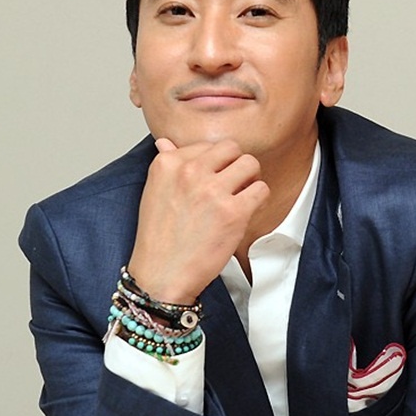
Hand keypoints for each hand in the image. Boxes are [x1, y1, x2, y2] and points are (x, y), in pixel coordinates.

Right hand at [128, 138, 269, 301]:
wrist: (162, 274)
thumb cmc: (159, 239)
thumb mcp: (154, 192)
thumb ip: (166, 163)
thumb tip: (166, 141)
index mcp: (168, 163)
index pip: (206, 145)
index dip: (214, 164)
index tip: (211, 180)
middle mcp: (189, 171)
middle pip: (232, 148)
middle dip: (235, 166)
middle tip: (231, 186)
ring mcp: (212, 190)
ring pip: (250, 164)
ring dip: (249, 180)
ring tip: (240, 198)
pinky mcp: (233, 211)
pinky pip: (261, 189)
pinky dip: (259, 200)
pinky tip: (245, 212)